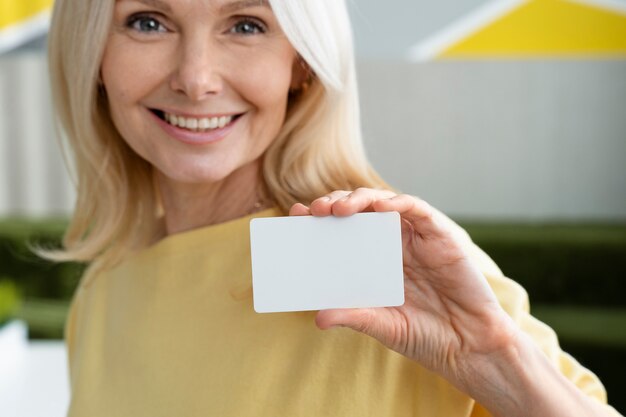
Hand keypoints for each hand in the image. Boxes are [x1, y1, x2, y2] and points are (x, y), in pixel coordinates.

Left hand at [290, 188, 517, 391]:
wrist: (469, 347)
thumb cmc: (426, 335)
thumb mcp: (382, 325)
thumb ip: (353, 315)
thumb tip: (316, 317)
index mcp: (374, 261)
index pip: (342, 231)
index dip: (319, 221)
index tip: (295, 218)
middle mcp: (392, 244)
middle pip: (358, 212)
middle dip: (334, 205)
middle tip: (314, 211)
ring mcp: (415, 238)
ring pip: (383, 203)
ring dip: (360, 199)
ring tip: (339, 208)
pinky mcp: (440, 235)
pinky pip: (417, 209)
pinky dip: (398, 203)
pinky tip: (380, 205)